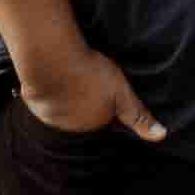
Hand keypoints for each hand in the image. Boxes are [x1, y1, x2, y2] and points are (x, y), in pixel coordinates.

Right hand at [12, 43, 165, 141]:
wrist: (51, 58)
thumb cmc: (89, 72)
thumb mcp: (122, 92)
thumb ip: (138, 115)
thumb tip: (161, 136)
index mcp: (93, 124)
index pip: (104, 121)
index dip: (107, 106)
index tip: (106, 91)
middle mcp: (71, 127)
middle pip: (82, 117)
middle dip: (86, 103)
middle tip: (88, 80)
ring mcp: (50, 116)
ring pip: (62, 109)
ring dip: (66, 97)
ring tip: (70, 76)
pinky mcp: (34, 102)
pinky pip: (44, 100)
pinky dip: (49, 91)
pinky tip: (53, 76)